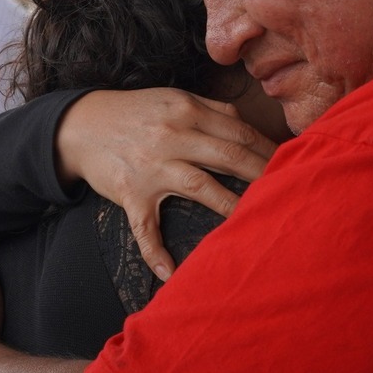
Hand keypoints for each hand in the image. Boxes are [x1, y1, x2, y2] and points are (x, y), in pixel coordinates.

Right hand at [57, 89, 277, 279]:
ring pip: (200, 187)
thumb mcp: (172, 98)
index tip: (292, 163)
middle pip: (229, 156)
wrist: (80, 125)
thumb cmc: (134, 113)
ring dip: (232, 206)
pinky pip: (146, 228)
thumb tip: (248, 127)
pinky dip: (157, 253)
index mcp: (186, 111)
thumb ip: (211, 110)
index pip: (238, 131)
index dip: (268, 149)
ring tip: (257, 223)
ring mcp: (151, 167)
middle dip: (264, 174)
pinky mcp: (130, 194)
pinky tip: (171, 274)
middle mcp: (171, 136)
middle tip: (291, 191)